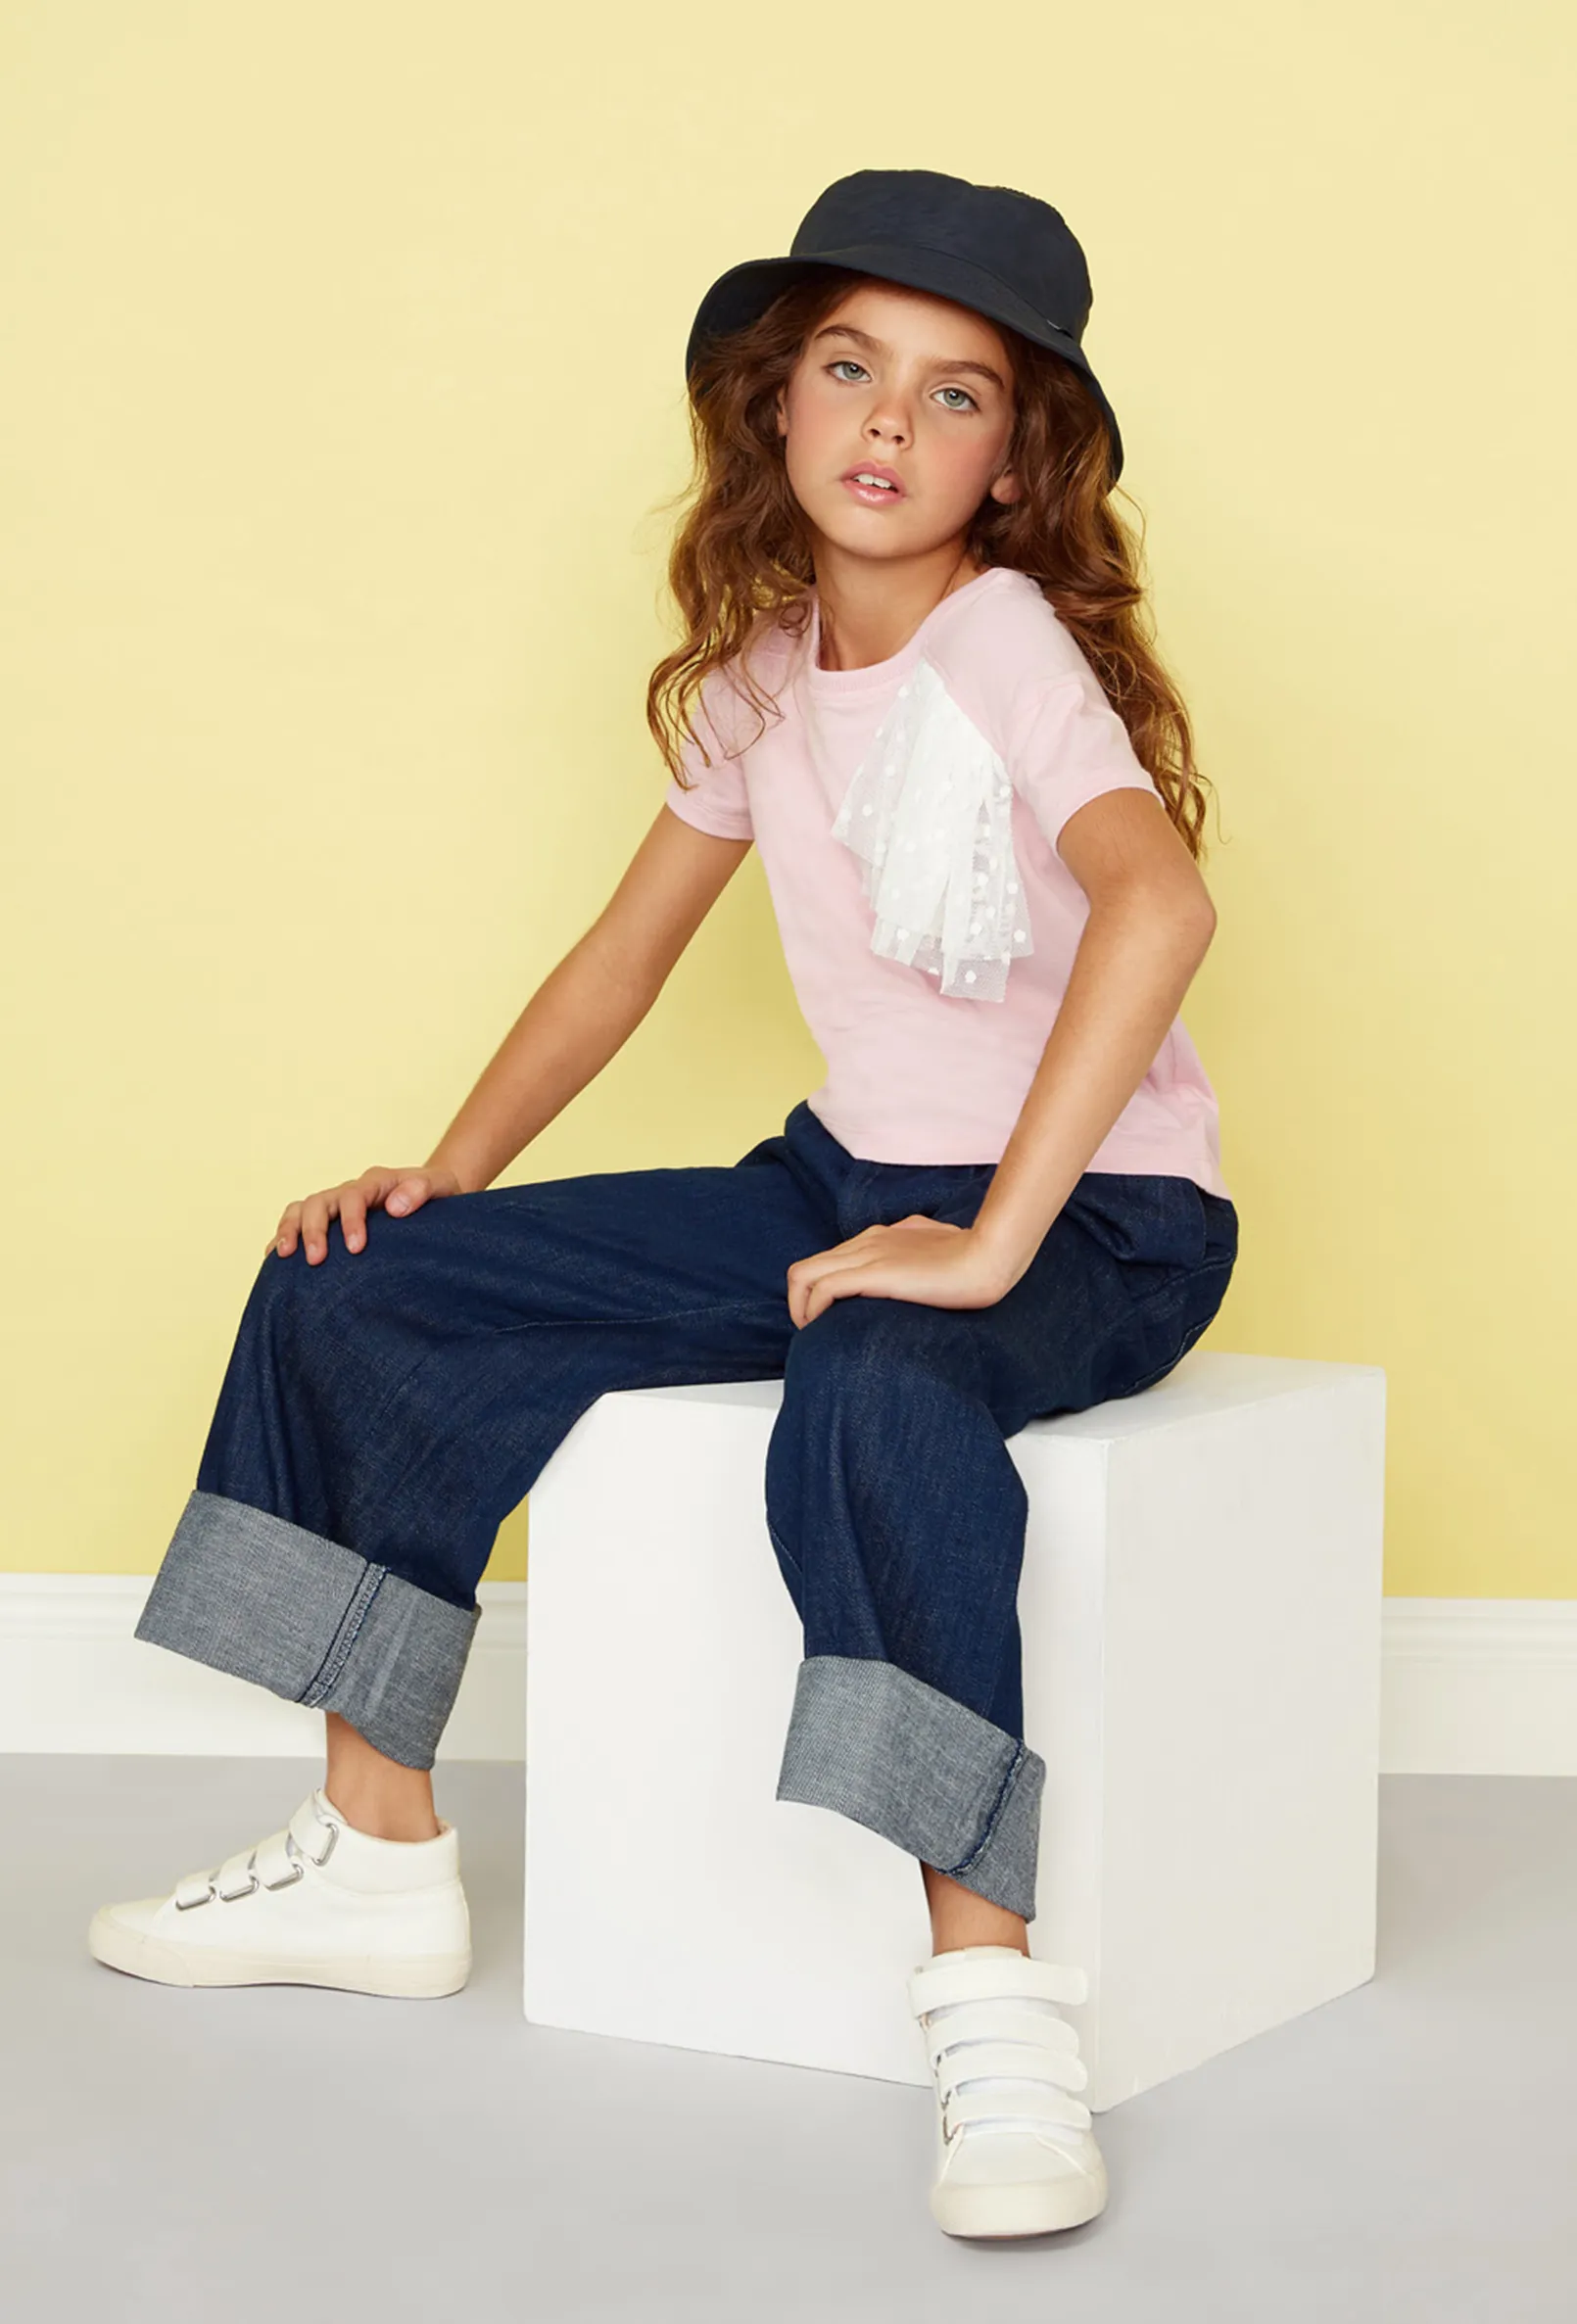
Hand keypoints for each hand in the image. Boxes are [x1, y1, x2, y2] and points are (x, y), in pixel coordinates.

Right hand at [266, 1164, 463, 1265]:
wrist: (434, 1196)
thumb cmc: (439, 1194)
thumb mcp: (441, 1186)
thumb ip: (421, 1190)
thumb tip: (395, 1207)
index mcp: (376, 1182)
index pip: (354, 1196)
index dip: (351, 1221)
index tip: (355, 1249)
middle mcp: (350, 1190)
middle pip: (320, 1201)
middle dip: (315, 1230)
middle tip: (317, 1260)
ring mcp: (336, 1204)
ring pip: (302, 1208)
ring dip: (290, 1230)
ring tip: (284, 1256)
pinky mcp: (329, 1220)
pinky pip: (297, 1221)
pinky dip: (282, 1235)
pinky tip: (275, 1259)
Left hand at [785, 1216, 1006, 1328]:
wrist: (988, 1256)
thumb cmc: (972, 1257)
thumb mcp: (938, 1247)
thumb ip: (919, 1252)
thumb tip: (920, 1265)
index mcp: (880, 1236)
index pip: (829, 1260)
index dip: (818, 1290)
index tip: (828, 1317)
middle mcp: (867, 1241)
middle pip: (806, 1268)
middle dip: (799, 1303)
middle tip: (815, 1330)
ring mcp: (868, 1255)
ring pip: (804, 1276)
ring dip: (800, 1309)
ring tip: (815, 1333)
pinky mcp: (874, 1273)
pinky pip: (824, 1288)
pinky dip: (814, 1311)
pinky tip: (825, 1329)